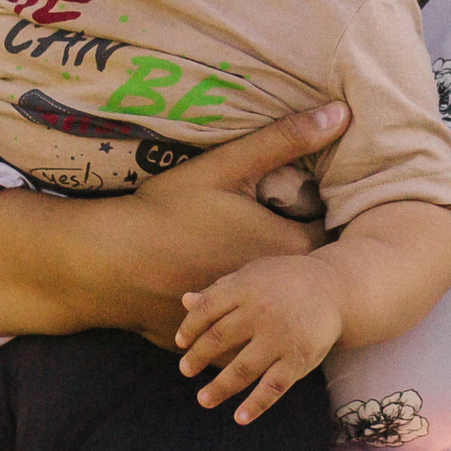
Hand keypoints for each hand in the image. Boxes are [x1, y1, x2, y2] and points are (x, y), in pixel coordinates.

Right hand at [0, 102, 350, 342]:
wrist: (108, 263)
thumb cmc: (165, 212)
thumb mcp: (225, 166)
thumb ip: (285, 139)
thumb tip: (342, 113)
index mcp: (284, 248)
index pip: (335, 237)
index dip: (330, 220)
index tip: (318, 205)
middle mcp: (272, 291)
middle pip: (307, 273)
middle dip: (302, 253)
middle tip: (285, 226)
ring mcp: (243, 320)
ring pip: (275, 304)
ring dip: (274, 288)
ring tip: (252, 260)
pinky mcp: (215, 337)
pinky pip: (240, 326)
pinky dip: (240, 312)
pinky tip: (215, 286)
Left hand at [175, 254, 344, 423]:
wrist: (334, 289)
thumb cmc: (284, 283)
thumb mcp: (252, 277)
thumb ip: (220, 291)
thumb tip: (185, 302)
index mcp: (246, 287)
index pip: (207, 310)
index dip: (189, 327)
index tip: (180, 343)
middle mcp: (261, 312)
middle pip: (218, 338)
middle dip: (198, 357)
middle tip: (185, 370)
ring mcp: (280, 338)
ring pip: (242, 369)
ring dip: (219, 388)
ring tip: (204, 399)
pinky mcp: (298, 360)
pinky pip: (273, 387)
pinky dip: (255, 405)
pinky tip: (239, 418)